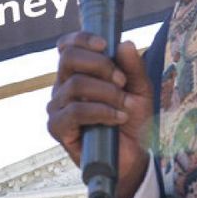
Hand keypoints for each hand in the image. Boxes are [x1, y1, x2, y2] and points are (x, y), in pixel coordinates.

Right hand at [47, 34, 153, 197]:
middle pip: (68, 59)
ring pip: (75, 85)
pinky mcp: (58, 129)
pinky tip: (117, 118)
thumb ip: (133, 68)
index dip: (82, 39)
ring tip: (125, 106)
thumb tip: (123, 43)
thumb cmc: (131, 121)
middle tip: (122, 81)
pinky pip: (75, 112)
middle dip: (100, 65)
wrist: (131, 158)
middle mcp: (62, 87)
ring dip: (106, 93)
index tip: (105, 44)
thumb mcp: (140, 90)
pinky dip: (101, 111)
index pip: (66, 47)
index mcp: (77, 73)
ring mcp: (57, 108)